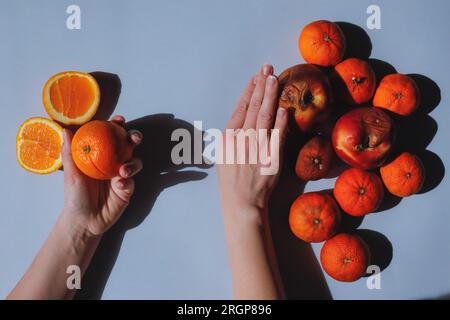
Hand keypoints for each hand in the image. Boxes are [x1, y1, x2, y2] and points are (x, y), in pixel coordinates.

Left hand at [61, 115, 142, 237]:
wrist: (84, 221)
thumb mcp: (70, 173)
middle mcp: (113, 163)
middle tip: (134, 138)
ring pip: (135, 162)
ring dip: (133, 163)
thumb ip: (70, 152)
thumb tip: (66, 129)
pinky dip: (127, 181)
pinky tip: (120, 185)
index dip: (116, 126)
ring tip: (123, 170)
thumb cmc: (75, 196)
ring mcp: (122, 176)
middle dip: (134, 138)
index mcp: (99, 155)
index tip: (119, 120)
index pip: (110, 136)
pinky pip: (132, 181)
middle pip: (128, 145)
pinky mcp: (127, 189)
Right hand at [218, 64, 287, 218]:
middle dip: (261, 86)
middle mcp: (242, 140)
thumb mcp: (225, 155)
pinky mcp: (271, 158)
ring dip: (270, 96)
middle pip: (252, 107)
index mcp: (229, 138)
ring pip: (264, 117)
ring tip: (275, 79)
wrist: (242, 202)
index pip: (240, 108)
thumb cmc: (232, 180)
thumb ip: (234, 136)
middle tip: (268, 68)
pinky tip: (283, 108)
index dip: (249, 91)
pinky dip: (280, 122)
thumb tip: (244, 117)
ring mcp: (256, 148)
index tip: (256, 77)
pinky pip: (277, 136)